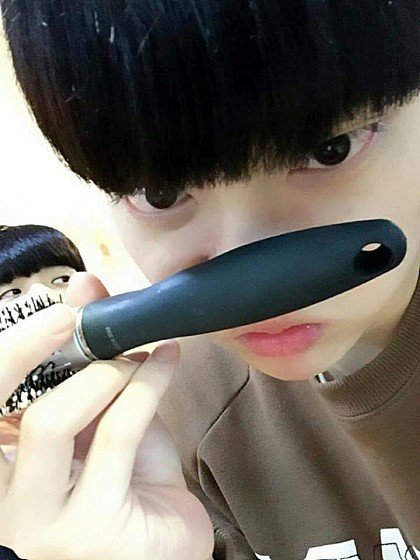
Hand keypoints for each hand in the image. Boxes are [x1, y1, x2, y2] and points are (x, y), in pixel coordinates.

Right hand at [0, 272, 213, 559]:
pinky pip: (117, 433)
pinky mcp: (91, 529)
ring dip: (104, 370)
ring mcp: (43, 522)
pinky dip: (146, 384)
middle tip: (79, 317)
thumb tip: (87, 293)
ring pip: (54, 420)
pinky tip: (167, 360)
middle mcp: (9, 499)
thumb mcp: (105, 425)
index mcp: (10, 468)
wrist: (167, 552)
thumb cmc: (132, 489)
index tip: (54, 311)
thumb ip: (94, 372)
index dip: (10, 352)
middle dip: (32, 347)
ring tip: (139, 354)